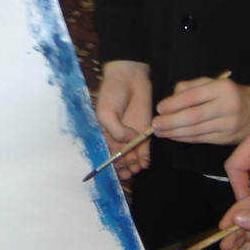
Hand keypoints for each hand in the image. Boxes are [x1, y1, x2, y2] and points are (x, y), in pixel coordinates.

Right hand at [94, 61, 152, 178]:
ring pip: (133, 158)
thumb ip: (115, 130)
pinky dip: (145, 159)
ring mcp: (132, 136)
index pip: (106, 155)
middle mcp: (118, 138)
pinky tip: (144, 163)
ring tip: (136, 167)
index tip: (115, 171)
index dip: (110, 166)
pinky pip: (145, 150)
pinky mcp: (144, 132)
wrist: (129, 78)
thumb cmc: (112, 94)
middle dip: (123, 169)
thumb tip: (129, 141)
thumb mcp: (106, 112)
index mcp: (104, 135)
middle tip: (128, 171)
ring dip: (134, 166)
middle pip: (120, 160)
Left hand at [152, 74, 249, 145]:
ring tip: (159, 132)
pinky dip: (185, 139)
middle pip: (193, 117)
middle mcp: (227, 107)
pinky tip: (173, 137)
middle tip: (155, 124)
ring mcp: (228, 125)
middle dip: (171, 122)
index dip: (174, 104)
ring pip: (196, 131)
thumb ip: (191, 87)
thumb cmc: (228, 93)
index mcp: (222, 88)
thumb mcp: (212, 83)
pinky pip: (201, 139)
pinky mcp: (227, 139)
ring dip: (174, 133)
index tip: (159, 108)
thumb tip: (171, 98)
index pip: (193, 97)